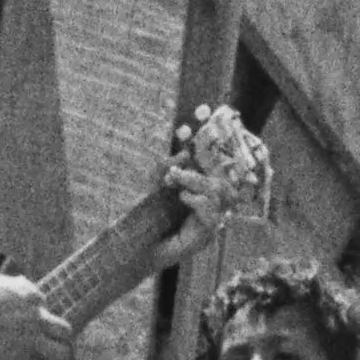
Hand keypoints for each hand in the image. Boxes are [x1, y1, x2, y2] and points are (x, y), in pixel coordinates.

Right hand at [0, 271, 74, 359]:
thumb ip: (7, 282)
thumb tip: (20, 282)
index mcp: (28, 295)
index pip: (42, 303)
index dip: (33, 314)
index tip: (22, 323)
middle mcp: (35, 317)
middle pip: (65, 330)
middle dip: (59, 339)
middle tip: (49, 347)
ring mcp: (30, 340)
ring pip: (61, 354)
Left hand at [147, 125, 224, 270]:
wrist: (133, 246)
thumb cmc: (143, 216)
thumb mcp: (155, 184)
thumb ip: (170, 167)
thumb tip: (186, 151)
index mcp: (200, 189)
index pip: (216, 163)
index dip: (213, 139)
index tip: (202, 113)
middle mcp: (210, 203)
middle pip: (226, 176)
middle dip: (206, 164)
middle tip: (178, 168)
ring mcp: (211, 220)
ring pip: (221, 192)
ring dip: (197, 181)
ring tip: (177, 181)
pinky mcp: (206, 236)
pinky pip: (212, 213)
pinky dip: (196, 200)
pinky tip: (183, 198)